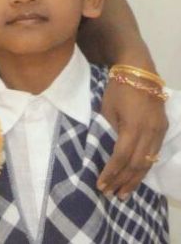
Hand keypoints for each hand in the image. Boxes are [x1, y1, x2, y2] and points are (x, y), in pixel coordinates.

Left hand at [97, 79, 167, 197]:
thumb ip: (109, 130)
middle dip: (123, 180)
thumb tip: (107, 150)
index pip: (122, 157)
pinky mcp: (163, 129)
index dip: (112, 172)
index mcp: (133, 127)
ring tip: (124, 192)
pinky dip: (145, 166)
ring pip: (148, 161)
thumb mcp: (107, 109)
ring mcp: (159, 131)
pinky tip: (137, 175)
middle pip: (137, 164)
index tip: (101, 184)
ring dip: (135, 178)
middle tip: (111, 193)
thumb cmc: (117, 88)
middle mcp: (150, 132)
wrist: (139, 71)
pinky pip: (154, 153)